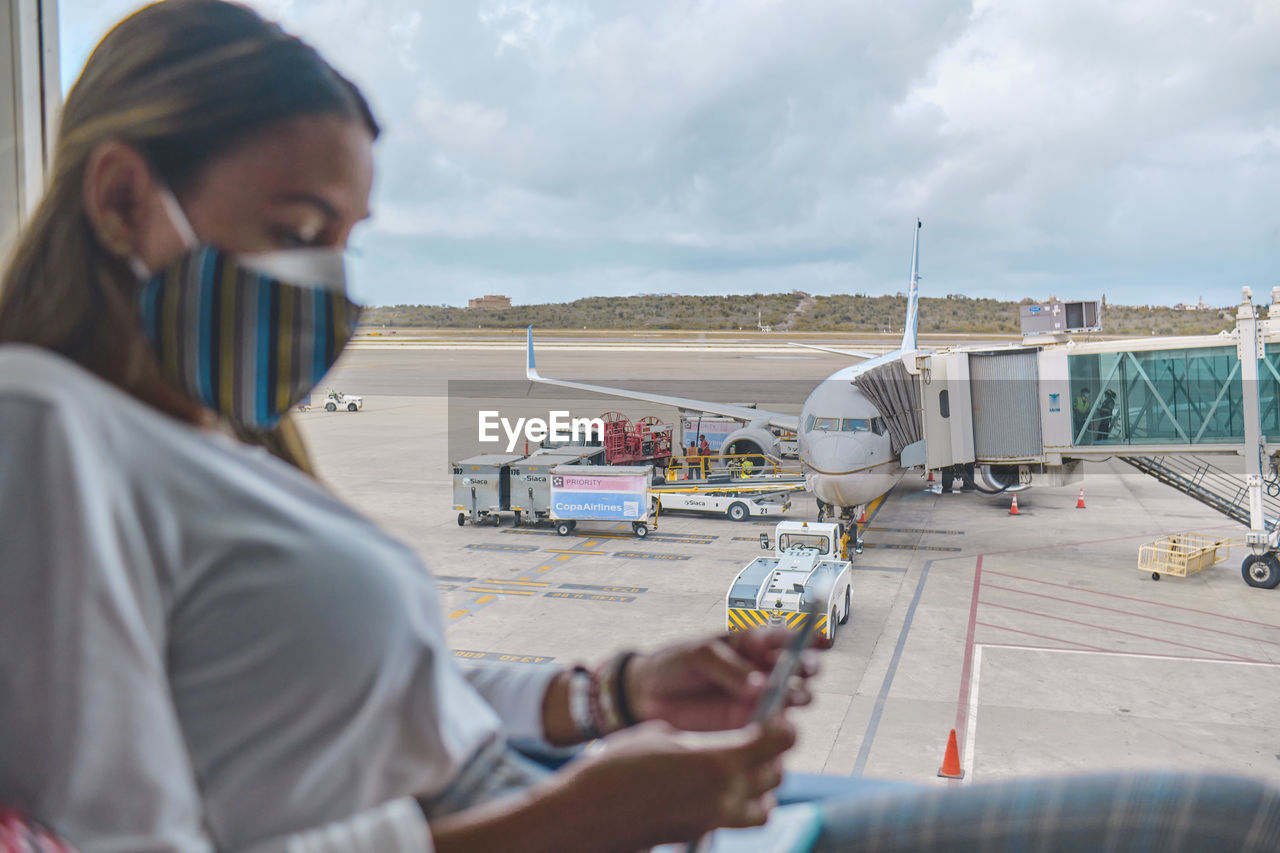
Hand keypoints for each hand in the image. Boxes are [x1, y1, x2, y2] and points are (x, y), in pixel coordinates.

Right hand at [562, 718, 795, 848]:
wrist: (586, 816)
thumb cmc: (615, 767)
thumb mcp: (657, 735)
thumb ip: (696, 740)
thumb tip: (708, 746)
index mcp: (717, 762)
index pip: (777, 743)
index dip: (782, 728)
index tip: (776, 719)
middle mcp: (723, 796)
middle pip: (775, 776)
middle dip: (771, 757)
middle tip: (754, 741)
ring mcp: (712, 820)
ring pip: (762, 808)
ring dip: (759, 790)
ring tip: (737, 772)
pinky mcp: (697, 834)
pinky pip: (732, 819)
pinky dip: (732, 805)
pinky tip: (705, 789)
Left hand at [626, 629, 819, 731]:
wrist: (647, 697)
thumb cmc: (673, 664)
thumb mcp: (698, 655)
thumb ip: (730, 668)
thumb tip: (760, 687)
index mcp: (752, 643)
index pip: (787, 637)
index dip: (809, 636)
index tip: (820, 639)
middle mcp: (762, 669)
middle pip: (800, 668)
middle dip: (808, 667)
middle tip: (801, 670)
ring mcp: (759, 698)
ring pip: (795, 696)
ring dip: (799, 694)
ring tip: (788, 695)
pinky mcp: (749, 725)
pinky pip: (775, 727)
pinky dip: (781, 725)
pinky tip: (776, 722)